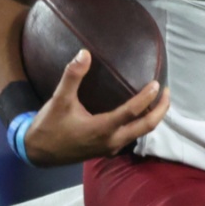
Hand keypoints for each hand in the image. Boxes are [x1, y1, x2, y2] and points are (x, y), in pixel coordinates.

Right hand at [23, 49, 169, 166]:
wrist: (37, 152)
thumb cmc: (49, 126)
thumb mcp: (59, 100)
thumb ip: (72, 76)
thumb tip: (84, 53)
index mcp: (102, 128)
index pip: (132, 112)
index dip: (147, 97)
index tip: (157, 83)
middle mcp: (111, 141)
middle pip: (146, 127)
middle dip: (160, 110)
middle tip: (167, 92)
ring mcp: (110, 148)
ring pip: (139, 134)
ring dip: (152, 118)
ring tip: (157, 100)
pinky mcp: (106, 150)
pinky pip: (131, 137)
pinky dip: (140, 125)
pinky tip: (138, 113)